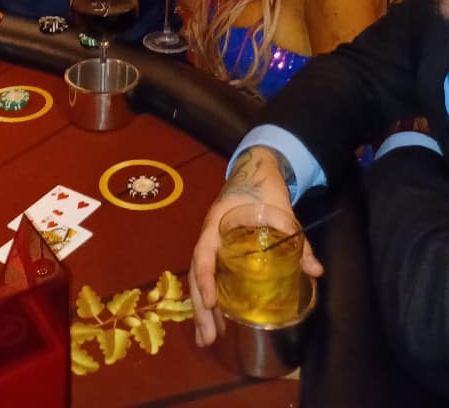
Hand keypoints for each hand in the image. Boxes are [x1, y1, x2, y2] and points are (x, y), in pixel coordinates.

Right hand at [189, 147, 323, 346]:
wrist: (255, 173)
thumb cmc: (265, 191)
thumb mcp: (283, 212)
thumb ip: (298, 241)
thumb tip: (316, 271)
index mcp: (218, 222)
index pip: (204, 252)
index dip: (205, 278)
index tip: (212, 302)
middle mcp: (209, 235)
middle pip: (196, 273)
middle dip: (200, 307)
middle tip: (207, 338)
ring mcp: (211, 244)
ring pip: (198, 278)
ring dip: (201, 309)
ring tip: (207, 339)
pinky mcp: (217, 251)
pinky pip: (206, 276)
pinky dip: (207, 298)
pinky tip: (215, 321)